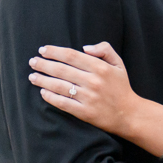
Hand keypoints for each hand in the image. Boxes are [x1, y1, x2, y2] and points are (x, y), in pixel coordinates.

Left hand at [28, 42, 142, 137]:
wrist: (129, 114)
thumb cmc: (121, 87)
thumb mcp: (118, 63)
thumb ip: (104, 49)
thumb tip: (85, 47)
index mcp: (100, 67)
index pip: (71, 56)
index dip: (54, 51)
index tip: (42, 50)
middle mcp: (93, 81)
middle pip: (61, 70)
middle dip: (43, 64)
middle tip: (33, 62)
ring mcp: (88, 97)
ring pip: (59, 86)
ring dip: (43, 80)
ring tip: (32, 76)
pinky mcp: (84, 112)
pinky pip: (63, 103)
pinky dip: (50, 97)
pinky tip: (42, 92)